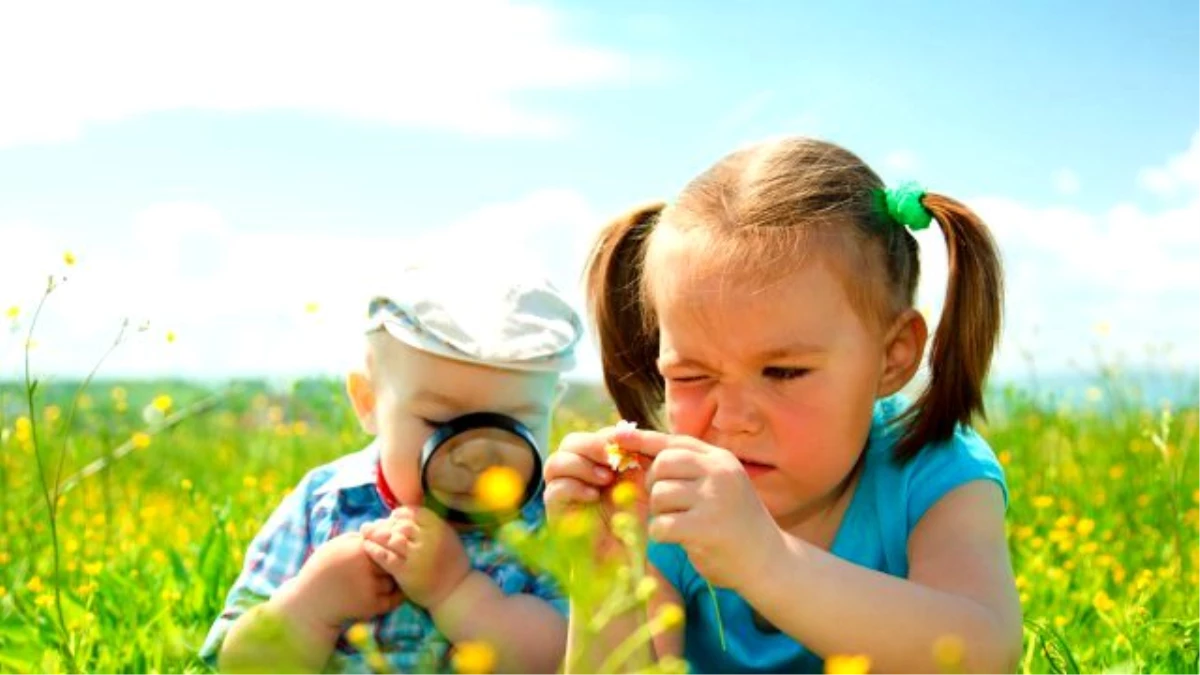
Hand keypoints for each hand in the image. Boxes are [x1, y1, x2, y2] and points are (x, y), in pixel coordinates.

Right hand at [274, 532, 403, 634]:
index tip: (384, 551)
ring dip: (391, 580)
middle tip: (389, 566)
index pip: (387, 542)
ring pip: (394, 579)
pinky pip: (394, 598)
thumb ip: (357, 538)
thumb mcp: (335, 546)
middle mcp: (366, 567)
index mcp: (358, 549)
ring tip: (381, 581)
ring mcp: (370, 587)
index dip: (387, 548)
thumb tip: (380, 530)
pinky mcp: (371, 605)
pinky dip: (394, 596)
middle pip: (394, 560)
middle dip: (392, 563)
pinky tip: (387, 592)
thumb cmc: (322, 570)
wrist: (310, 603)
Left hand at [361, 506, 470, 610]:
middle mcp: (429, 540)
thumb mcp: (448, 537)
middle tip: (371, 525)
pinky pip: (385, 557)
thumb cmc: (450, 565)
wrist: (455, 592)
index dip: (399, 514)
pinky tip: (367, 547)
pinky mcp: (406, 572)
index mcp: (439, 528)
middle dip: (384, 524)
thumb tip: (404, 514)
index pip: (413, 513)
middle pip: (400, 525)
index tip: (391, 518)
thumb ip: (430, 525)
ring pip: (391, 539)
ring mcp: (417, 556)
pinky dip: (374, 550)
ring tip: (365, 533)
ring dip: (375, 535)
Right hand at [543, 427, 651, 557]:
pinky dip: (574, 488)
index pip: (592, 435)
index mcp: (593, 463)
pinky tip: (594, 496)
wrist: (621, 559)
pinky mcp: (554, 511)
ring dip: (581, 465)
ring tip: (606, 479)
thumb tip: (629, 431)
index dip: (609, 436)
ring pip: (555, 462)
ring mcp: (560, 491)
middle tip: (612, 458)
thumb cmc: (631, 521)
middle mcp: (573, 473)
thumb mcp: (639, 485)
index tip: (630, 445)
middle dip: (592, 445)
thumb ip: (634, 458)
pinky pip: (554, 489)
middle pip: (570, 442)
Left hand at [617, 428, 784, 590]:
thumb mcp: (719, 486)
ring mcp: (713, 499)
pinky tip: (679, 540)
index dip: (643, 439)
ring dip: (660, 513)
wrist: (769, 562)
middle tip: (666, 504)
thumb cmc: (735, 524)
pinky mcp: (705, 527)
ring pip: (659, 495)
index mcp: (721, 460)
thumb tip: (637, 451)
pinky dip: (662, 535)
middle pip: (662, 465)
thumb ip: (688, 469)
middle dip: (654, 485)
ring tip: (680, 524)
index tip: (617, 435)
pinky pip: (661, 525)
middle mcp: (719, 473)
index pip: (675, 442)